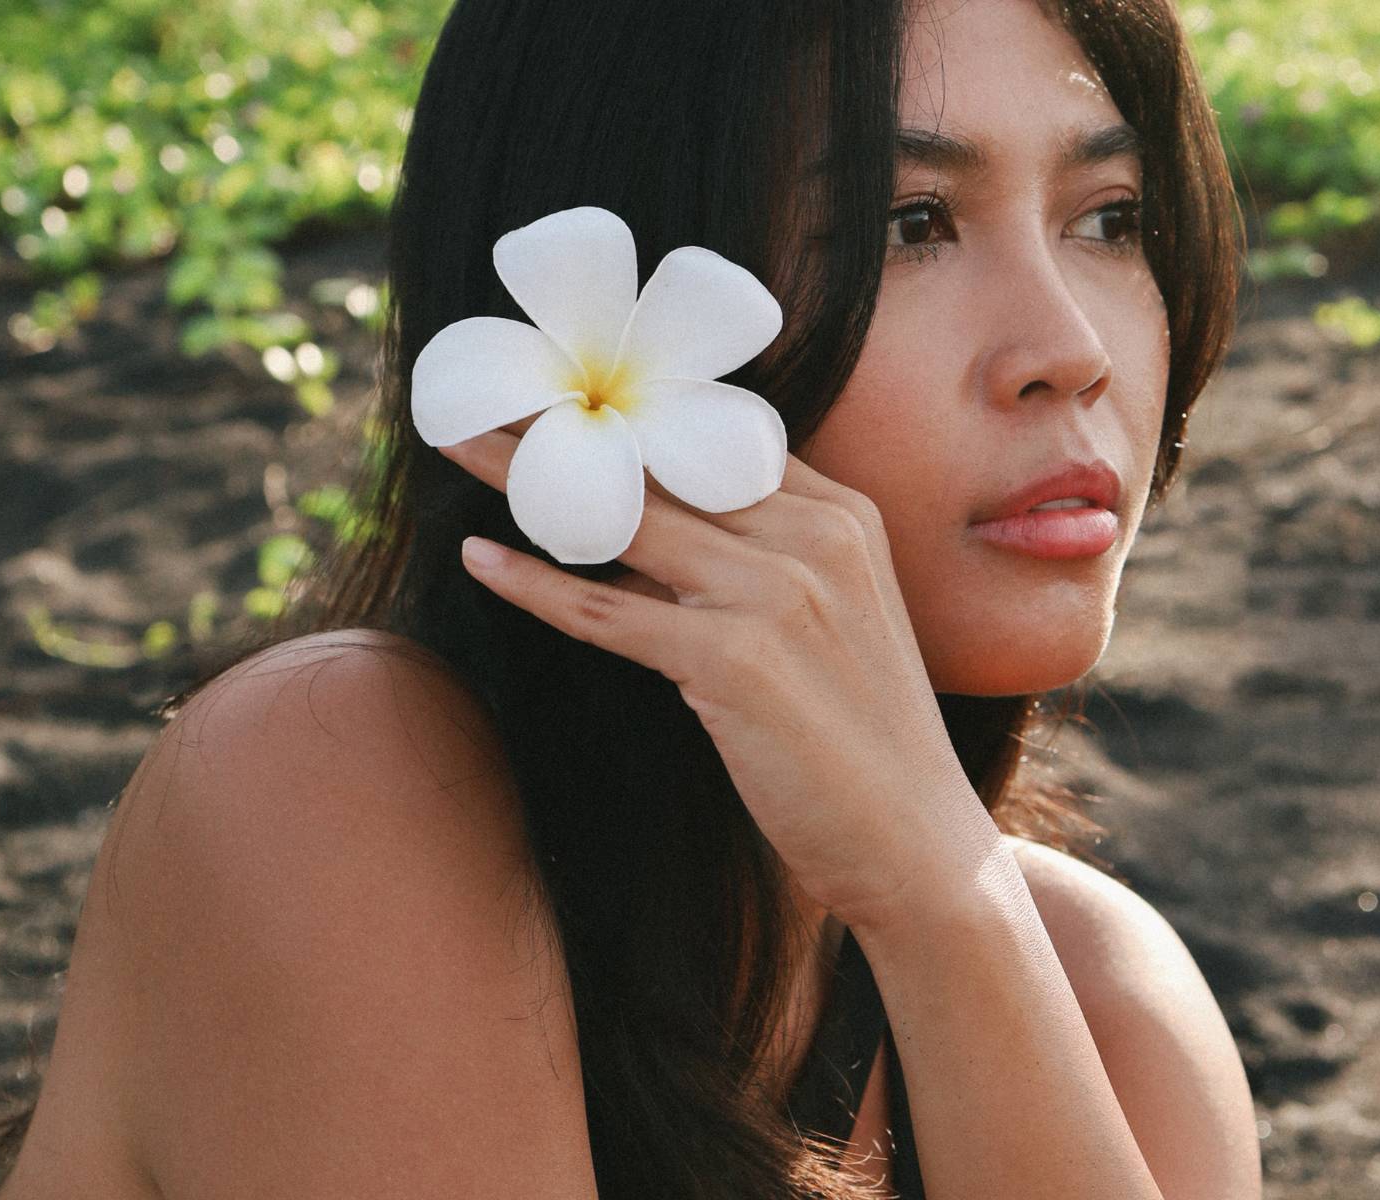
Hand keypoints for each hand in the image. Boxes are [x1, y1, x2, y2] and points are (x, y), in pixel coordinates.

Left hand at [438, 425, 991, 930]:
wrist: (917, 843)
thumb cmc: (868, 743)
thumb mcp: (835, 624)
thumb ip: (764, 567)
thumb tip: (651, 545)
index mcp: (846, 518)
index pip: (721, 440)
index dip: (637, 414)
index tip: (566, 396)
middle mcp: (816, 538)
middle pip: (666, 462)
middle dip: (568, 428)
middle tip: (487, 403)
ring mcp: (777, 594)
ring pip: (629, 520)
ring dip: (531, 482)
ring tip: (462, 451)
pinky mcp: (735, 659)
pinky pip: (609, 610)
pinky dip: (537, 586)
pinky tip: (480, 562)